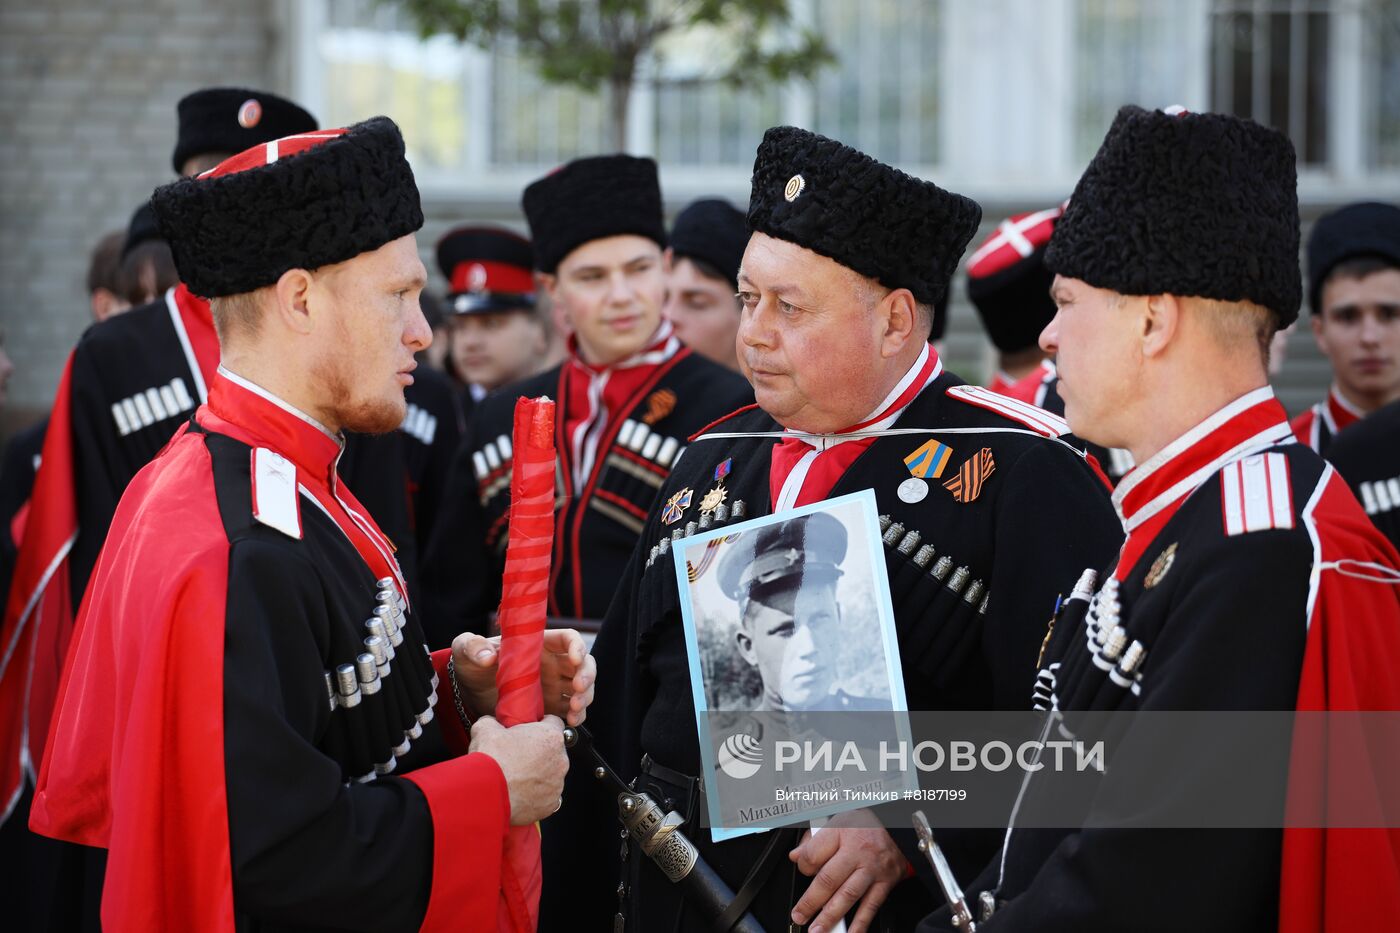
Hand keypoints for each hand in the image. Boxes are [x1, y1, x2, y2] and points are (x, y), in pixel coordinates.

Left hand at [450, 629, 595, 725]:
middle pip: (583, 663)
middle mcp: (551, 663)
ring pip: (583, 687)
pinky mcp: (550, 707)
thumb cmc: (470, 663)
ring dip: (586, 697)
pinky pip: (572, 710)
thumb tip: (487, 656)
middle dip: (587, 675)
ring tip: (575, 709)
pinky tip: (571, 722)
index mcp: (538, 644)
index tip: (576, 658)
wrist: (468, 692)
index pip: (568, 638)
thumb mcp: (465, 649)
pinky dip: (577, 716)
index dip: (578, 646)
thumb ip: (473, 646)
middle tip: (578, 689)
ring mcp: (554, 686)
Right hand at [468, 714, 568, 824]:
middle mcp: (560, 760)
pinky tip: (519, 792)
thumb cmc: (490, 761)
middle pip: (553, 751)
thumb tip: (490, 723)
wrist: (485, 795)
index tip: (529, 731)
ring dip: (538, 774)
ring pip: (550, 774)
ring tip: (516, 777)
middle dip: (538, 752)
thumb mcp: (485, 729)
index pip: (554, 723)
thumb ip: (493, 722)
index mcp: (551, 737)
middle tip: (518, 756)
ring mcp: (557, 784)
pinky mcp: (550, 804)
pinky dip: (535, 795)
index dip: (540, 725)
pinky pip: (546, 796)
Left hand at [789, 814, 906, 932]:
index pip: (814, 854)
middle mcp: (857, 852)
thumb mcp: (836, 820)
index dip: (802, 867)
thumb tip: (796, 856)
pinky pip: (871, 906)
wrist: (899, 827)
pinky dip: (861, 923)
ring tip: (818, 929)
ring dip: (831, 916)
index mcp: (841, 832)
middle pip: (829, 880)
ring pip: (848, 895)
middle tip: (800, 915)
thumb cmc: (864, 824)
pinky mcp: (885, 882)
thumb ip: (813, 840)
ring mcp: (872, 869)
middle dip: (811, 902)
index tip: (801, 871)